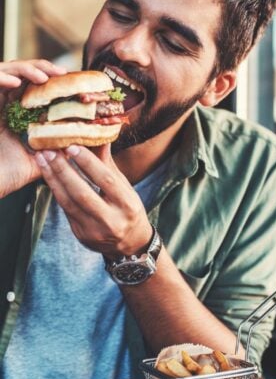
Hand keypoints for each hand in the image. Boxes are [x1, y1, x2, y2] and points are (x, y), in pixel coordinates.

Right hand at [0, 59, 66, 196]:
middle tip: (61, 73)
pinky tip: (16, 83)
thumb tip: (88, 144)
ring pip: (9, 70)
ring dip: (27, 69)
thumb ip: (61, 151)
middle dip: (43, 68)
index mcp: (21, 113)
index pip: (36, 86)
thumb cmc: (10, 174)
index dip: (52, 79)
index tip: (71, 79)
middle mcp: (6, 104)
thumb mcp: (43, 160)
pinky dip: (2, 78)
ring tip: (43, 77)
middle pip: (24, 73)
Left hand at [34, 144, 152, 257]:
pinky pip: (65, 209)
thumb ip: (108, 164)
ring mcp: (94, 230)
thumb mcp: (125, 187)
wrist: (129, 243)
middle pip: (82, 193)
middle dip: (63, 170)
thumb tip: (100, 135)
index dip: (88, 163)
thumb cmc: (128, 208)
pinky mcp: (81, 235)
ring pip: (69, 203)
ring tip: (42, 160)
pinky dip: (56, 190)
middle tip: (49, 151)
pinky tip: (48, 176)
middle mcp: (111, 220)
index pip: (106, 180)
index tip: (72, 146)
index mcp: (127, 204)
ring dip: (53, 179)